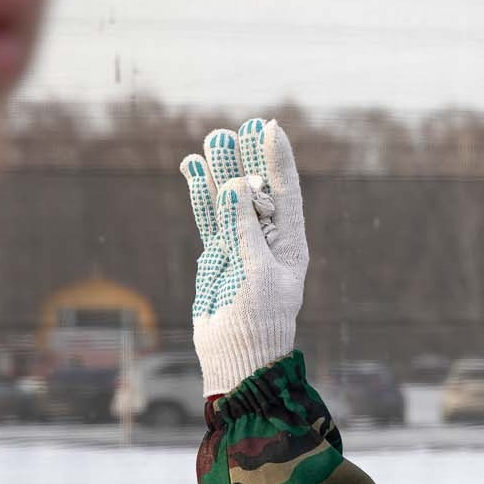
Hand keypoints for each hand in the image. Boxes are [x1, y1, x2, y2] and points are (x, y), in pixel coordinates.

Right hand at [181, 116, 308, 395]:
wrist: (237, 356)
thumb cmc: (257, 321)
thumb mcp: (255, 273)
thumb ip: (244, 230)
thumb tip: (236, 187)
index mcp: (291, 245)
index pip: (286, 193)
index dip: (278, 160)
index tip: (270, 127)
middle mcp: (268, 241)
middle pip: (256, 190)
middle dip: (247, 159)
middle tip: (238, 128)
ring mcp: (241, 245)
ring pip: (229, 200)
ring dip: (220, 171)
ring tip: (213, 140)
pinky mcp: (218, 254)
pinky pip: (208, 218)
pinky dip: (200, 194)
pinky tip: (192, 168)